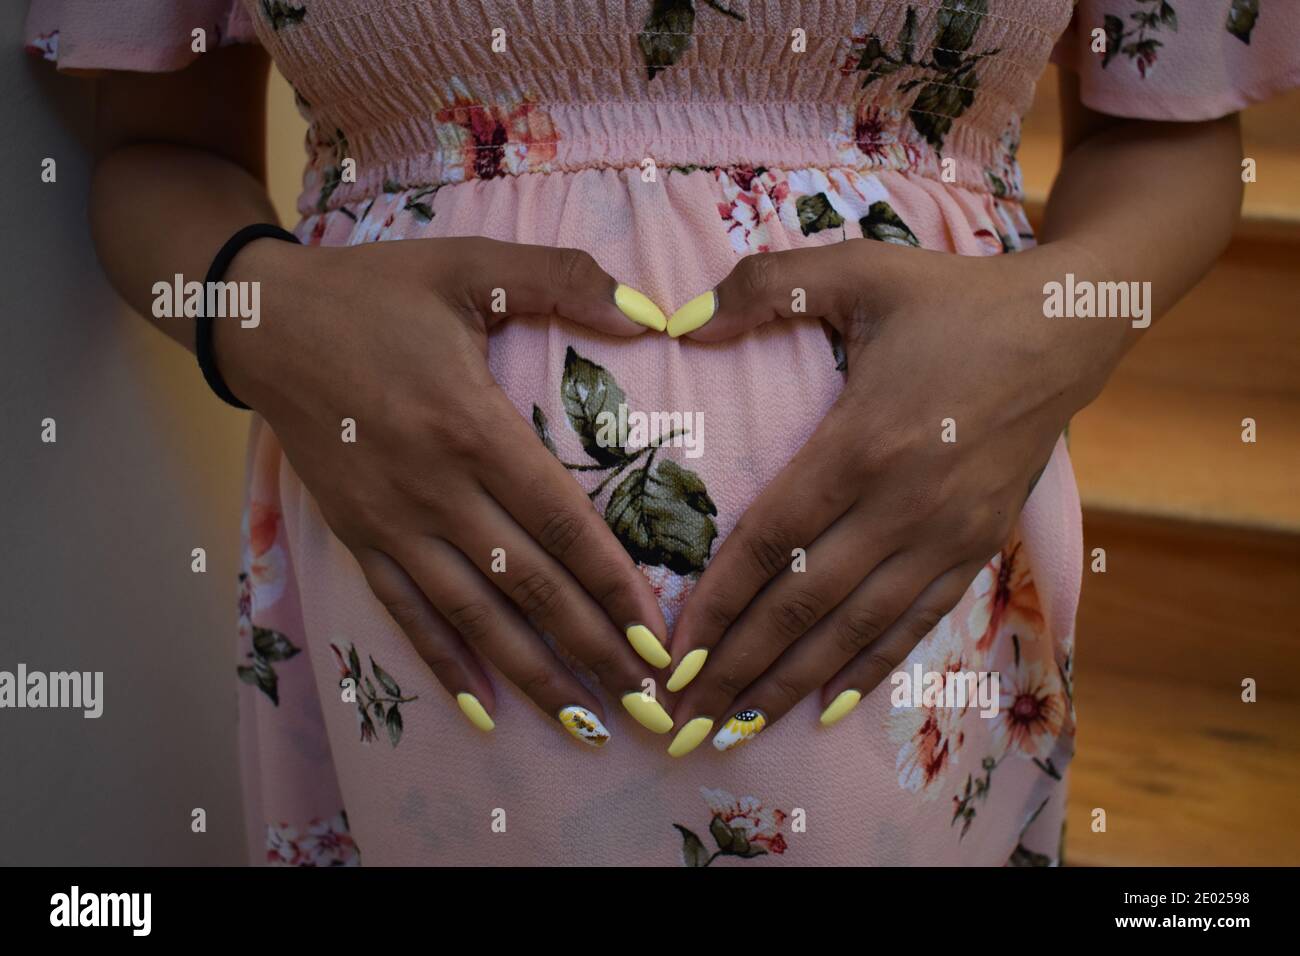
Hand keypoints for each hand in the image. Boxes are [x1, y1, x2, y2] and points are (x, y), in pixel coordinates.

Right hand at [219, 236, 678, 744]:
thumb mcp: (470, 267)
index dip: (613, 586)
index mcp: (471, 426)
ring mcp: (391, 522)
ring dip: (531, 675)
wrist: (264, 322)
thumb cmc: (375, 293)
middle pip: (527, 585)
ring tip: (586, 723)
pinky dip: (444, 665)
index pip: (561, 524)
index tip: (659, 638)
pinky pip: (406, 614)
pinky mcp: (358, 538)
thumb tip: (649, 313)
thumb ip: (562, 280)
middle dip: (592, 649)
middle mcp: (434, 489)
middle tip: (647, 704)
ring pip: (472, 616)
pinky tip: (482, 709)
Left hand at [662, 239, 1120, 755]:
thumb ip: (765, 286)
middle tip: (678, 721)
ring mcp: (945, 536)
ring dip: (789, 685)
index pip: (771, 544)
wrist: (1067, 330)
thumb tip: (679, 321)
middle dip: (736, 668)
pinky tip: (823, 708)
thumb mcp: (858, 269)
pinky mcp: (976, 549)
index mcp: (862, 442)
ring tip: (733, 730)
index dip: (716, 606)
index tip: (670, 655)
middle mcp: (903, 505)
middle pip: (802, 605)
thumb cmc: (952, 300)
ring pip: (853, 630)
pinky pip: (912, 625)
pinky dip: (866, 670)